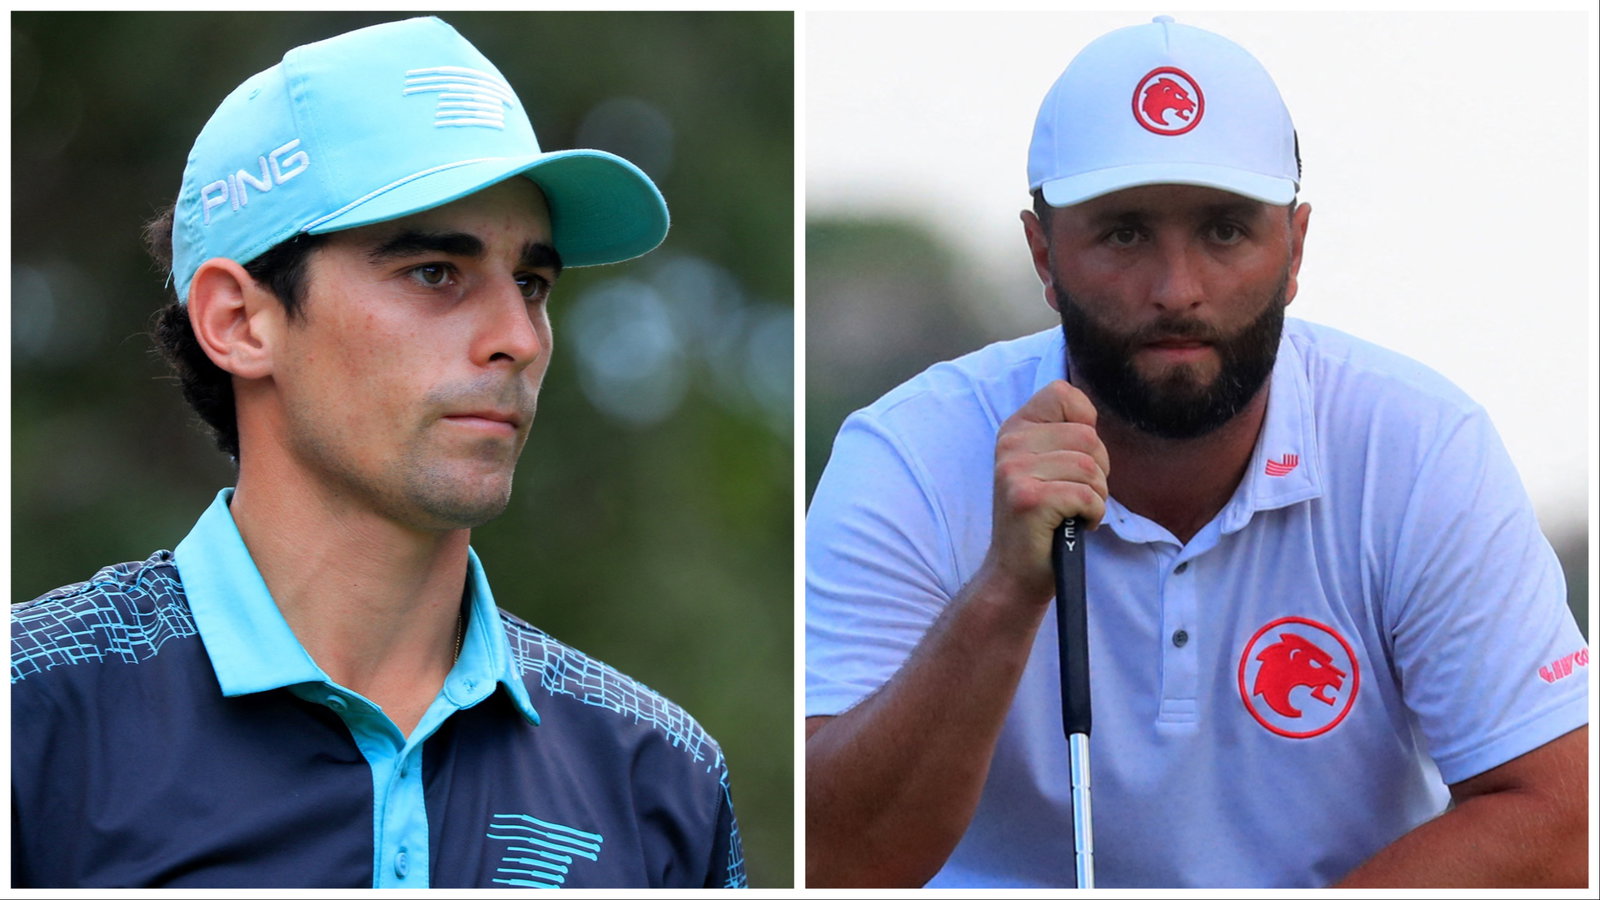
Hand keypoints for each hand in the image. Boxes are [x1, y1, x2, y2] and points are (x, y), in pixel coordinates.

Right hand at [981, 380, 1108, 606]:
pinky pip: (1086, 495)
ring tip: (1075, 512)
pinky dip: (1092, 514)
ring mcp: (1014, 470)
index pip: (1062, 393)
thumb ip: (1063, 435)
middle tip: (1077, 496)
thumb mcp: (1045, 466)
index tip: (1074, 457)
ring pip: (1090, 467)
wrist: (1016, 572)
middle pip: (1088, 436)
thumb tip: (1091, 418)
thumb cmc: (1043, 519)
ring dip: (1096, 496)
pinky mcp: (1028, 499)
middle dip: (1098, 471)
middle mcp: (1009, 444)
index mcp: (1014, 429)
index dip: (1085, 423)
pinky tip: (1075, 524)